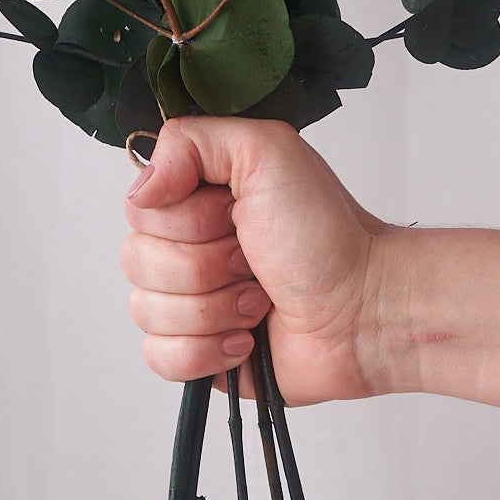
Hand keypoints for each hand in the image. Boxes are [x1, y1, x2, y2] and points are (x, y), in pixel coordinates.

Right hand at [121, 115, 386, 405]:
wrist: (364, 312)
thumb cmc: (326, 233)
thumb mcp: (266, 151)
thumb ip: (190, 142)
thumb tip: (140, 189)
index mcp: (196, 195)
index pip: (139, 207)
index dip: (184, 218)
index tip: (233, 215)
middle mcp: (187, 244)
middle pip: (136, 260)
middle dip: (204, 265)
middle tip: (253, 258)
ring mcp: (191, 300)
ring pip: (145, 310)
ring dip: (214, 308)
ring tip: (259, 300)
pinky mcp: (199, 353)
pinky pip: (159, 357)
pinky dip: (206, 351)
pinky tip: (245, 339)